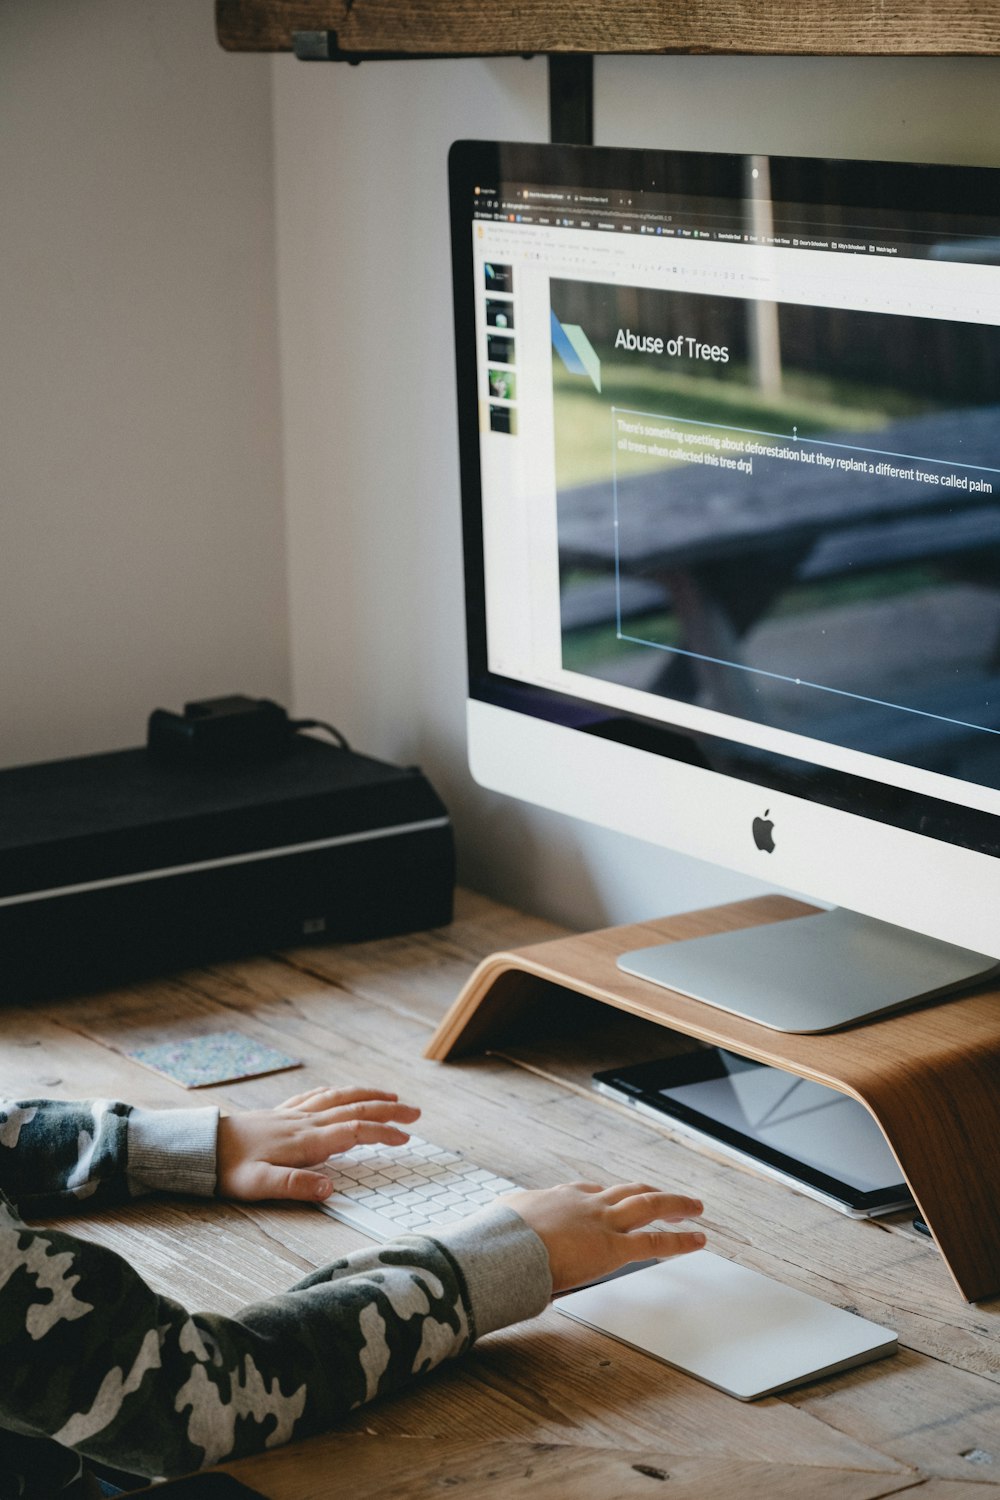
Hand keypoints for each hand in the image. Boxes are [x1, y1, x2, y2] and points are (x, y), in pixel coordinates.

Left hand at [216, 1085, 419, 1202]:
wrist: (201, 1146)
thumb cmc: (229, 1170)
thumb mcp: (259, 1186)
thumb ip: (295, 1185)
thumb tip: (330, 1189)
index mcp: (306, 1141)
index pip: (355, 1131)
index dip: (383, 1132)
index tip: (407, 1137)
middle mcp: (305, 1122)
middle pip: (355, 1109)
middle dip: (388, 1109)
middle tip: (415, 1112)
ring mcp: (294, 1114)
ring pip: (340, 1097)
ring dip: (368, 1095)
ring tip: (391, 1096)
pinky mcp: (282, 1112)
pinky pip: (318, 1095)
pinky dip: (338, 1092)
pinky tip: (342, 1092)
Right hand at [501, 1181, 705, 1293]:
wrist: (504, 1247)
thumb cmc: (495, 1240)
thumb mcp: (498, 1222)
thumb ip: (506, 1226)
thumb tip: (493, 1233)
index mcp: (556, 1198)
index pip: (588, 1192)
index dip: (605, 1196)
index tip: (613, 1198)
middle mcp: (584, 1204)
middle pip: (625, 1191)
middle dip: (648, 1193)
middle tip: (665, 1197)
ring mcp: (601, 1223)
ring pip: (648, 1206)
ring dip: (674, 1204)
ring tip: (693, 1206)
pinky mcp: (613, 1249)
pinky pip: (654, 1243)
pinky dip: (680, 1241)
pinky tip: (698, 1240)